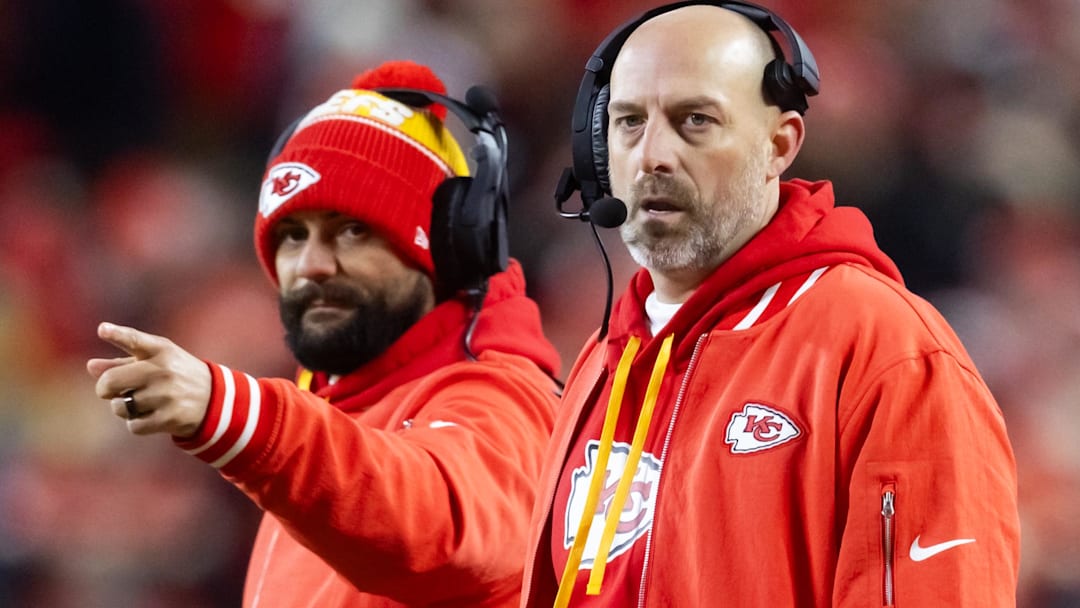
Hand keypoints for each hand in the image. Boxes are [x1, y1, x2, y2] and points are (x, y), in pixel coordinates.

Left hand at [87, 322, 211, 437]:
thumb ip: (122, 363)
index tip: (102, 330)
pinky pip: (133, 425)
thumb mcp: (155, 362)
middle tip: (114, 391)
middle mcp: (164, 370)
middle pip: (111, 382)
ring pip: (119, 407)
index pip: (135, 340)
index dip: (117, 334)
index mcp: (161, 350)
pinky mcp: (170, 417)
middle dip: (105, 389)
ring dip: (124, 408)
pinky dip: (137, 423)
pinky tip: (152, 416)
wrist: (215, 399)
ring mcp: (167, 394)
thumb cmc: (176, 375)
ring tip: (143, 403)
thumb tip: (91, 366)